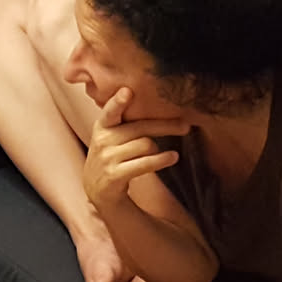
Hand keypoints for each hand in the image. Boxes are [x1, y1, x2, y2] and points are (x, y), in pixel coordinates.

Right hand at [82, 88, 180, 211]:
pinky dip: (162, 160)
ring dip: (160, 149)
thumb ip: (125, 121)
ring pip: (145, 145)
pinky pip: (145, 163)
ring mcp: (107, 158)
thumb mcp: (111, 136)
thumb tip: (157, 106)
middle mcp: (103, 140)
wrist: (97, 189)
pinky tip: (172, 157)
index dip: (118, 102)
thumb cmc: (111, 157)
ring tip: (172, 155)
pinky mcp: (114, 175)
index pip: (110, 111)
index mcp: (102, 126)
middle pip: (140, 127)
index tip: (127, 92)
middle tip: (185, 125)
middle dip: (165, 126)